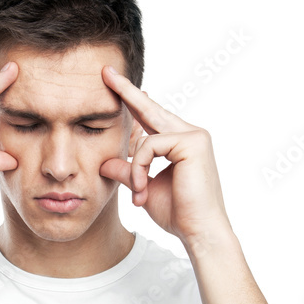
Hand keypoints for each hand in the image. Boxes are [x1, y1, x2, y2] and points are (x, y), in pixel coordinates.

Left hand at [98, 65, 232, 245]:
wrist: (198, 232)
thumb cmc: (178, 214)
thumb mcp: (143, 188)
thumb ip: (127, 171)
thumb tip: (104, 161)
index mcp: (180, 142)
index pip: (151, 117)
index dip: (131, 101)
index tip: (113, 83)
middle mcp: (190, 134)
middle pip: (150, 108)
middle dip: (126, 91)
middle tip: (106, 71)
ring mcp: (194, 135)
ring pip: (147, 136)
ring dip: (135, 168)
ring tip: (138, 193)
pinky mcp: (193, 142)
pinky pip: (151, 146)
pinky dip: (140, 169)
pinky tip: (143, 188)